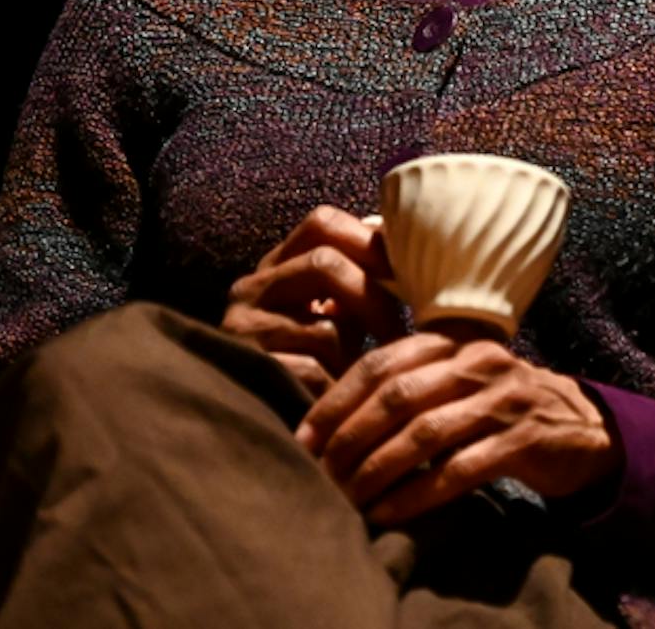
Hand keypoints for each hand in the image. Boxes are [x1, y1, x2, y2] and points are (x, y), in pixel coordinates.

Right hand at [222, 205, 401, 395]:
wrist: (274, 430)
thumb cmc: (324, 363)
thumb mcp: (343, 312)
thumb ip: (364, 275)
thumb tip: (414, 241)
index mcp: (276, 266)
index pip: (321, 224)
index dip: (371, 241)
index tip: (412, 269)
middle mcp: (249, 291)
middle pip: (325, 264)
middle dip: (376, 298)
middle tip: (404, 331)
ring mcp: (241, 331)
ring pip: (324, 326)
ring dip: (359, 355)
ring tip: (373, 375)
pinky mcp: (247, 373)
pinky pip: (310, 372)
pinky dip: (338, 386)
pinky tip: (345, 399)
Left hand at [294, 332, 617, 525]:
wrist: (580, 428)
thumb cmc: (498, 407)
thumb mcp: (456, 382)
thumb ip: (407, 386)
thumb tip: (327, 420)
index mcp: (453, 342)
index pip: (381, 363)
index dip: (336, 401)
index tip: (304, 439)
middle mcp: (478, 361)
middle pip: (398, 397)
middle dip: (350, 439)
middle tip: (320, 475)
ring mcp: (504, 398)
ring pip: (426, 433)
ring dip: (379, 471)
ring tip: (350, 499)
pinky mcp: (524, 438)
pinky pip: (460, 469)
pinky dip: (418, 494)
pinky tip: (389, 513)